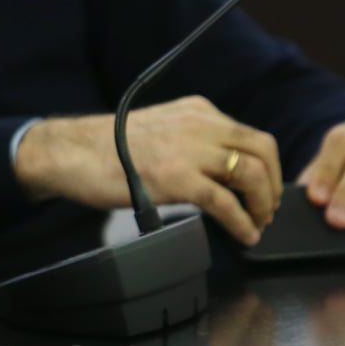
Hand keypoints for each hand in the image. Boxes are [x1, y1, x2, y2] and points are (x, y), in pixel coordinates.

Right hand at [15, 96, 283, 245]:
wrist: (71, 152)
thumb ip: (194, 138)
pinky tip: (243, 235)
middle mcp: (199, 124)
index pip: (252, 136)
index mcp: (196, 110)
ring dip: (262, 206)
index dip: (268, 167)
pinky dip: (242, 224)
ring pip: (253, 176)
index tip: (265, 189)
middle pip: (262, 152)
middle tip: (266, 209)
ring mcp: (189, 150)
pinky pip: (226, 204)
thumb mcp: (162, 127)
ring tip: (256, 224)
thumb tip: (224, 168)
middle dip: (273, 185)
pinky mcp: (177, 178)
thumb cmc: (107, 146)